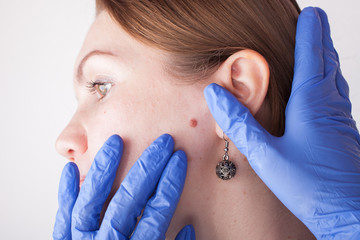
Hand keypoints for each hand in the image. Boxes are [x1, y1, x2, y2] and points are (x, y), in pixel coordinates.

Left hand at [53, 134, 194, 239]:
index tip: (180, 159)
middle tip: (162, 142)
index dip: (171, 182)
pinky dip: (67, 191)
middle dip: (148, 167)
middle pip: (130, 199)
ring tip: (115, 141)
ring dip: (105, 169)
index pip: (158, 210)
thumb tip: (187, 228)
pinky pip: (63, 214)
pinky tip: (72, 169)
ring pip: (92, 201)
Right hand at [204, 7, 359, 239]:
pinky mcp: (344, 134)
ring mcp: (342, 121)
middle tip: (318, 21)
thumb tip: (216, 94)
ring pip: (336, 79)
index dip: (310, 34)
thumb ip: (240, 123)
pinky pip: (338, 96)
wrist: (350, 215)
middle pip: (329, 63)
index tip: (311, 13)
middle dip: (322, 40)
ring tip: (322, 47)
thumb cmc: (309, 186)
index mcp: (313, 105)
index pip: (312, 58)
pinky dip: (331, 81)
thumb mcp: (266, 155)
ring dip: (328, 59)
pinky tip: (327, 90)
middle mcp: (331, 107)